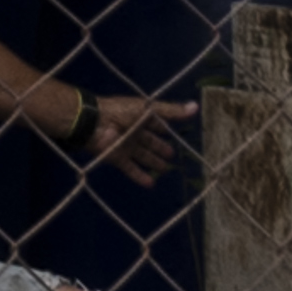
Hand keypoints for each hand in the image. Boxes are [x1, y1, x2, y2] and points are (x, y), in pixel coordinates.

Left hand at [75, 93, 195, 185]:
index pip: (156, 124)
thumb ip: (171, 111)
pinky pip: (131, 169)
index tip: (176, 135)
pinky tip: (151, 184)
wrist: (96, 122)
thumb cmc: (122, 111)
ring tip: (165, 169)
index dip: (164, 129)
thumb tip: (195, 106)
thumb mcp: (149, 109)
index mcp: (141, 117)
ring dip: (153, 162)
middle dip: (160, 147)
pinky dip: (140, 176)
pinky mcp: (118, 158)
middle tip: (172, 156)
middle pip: (150, 141)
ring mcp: (126, 145)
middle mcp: (135, 131)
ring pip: (143, 156)